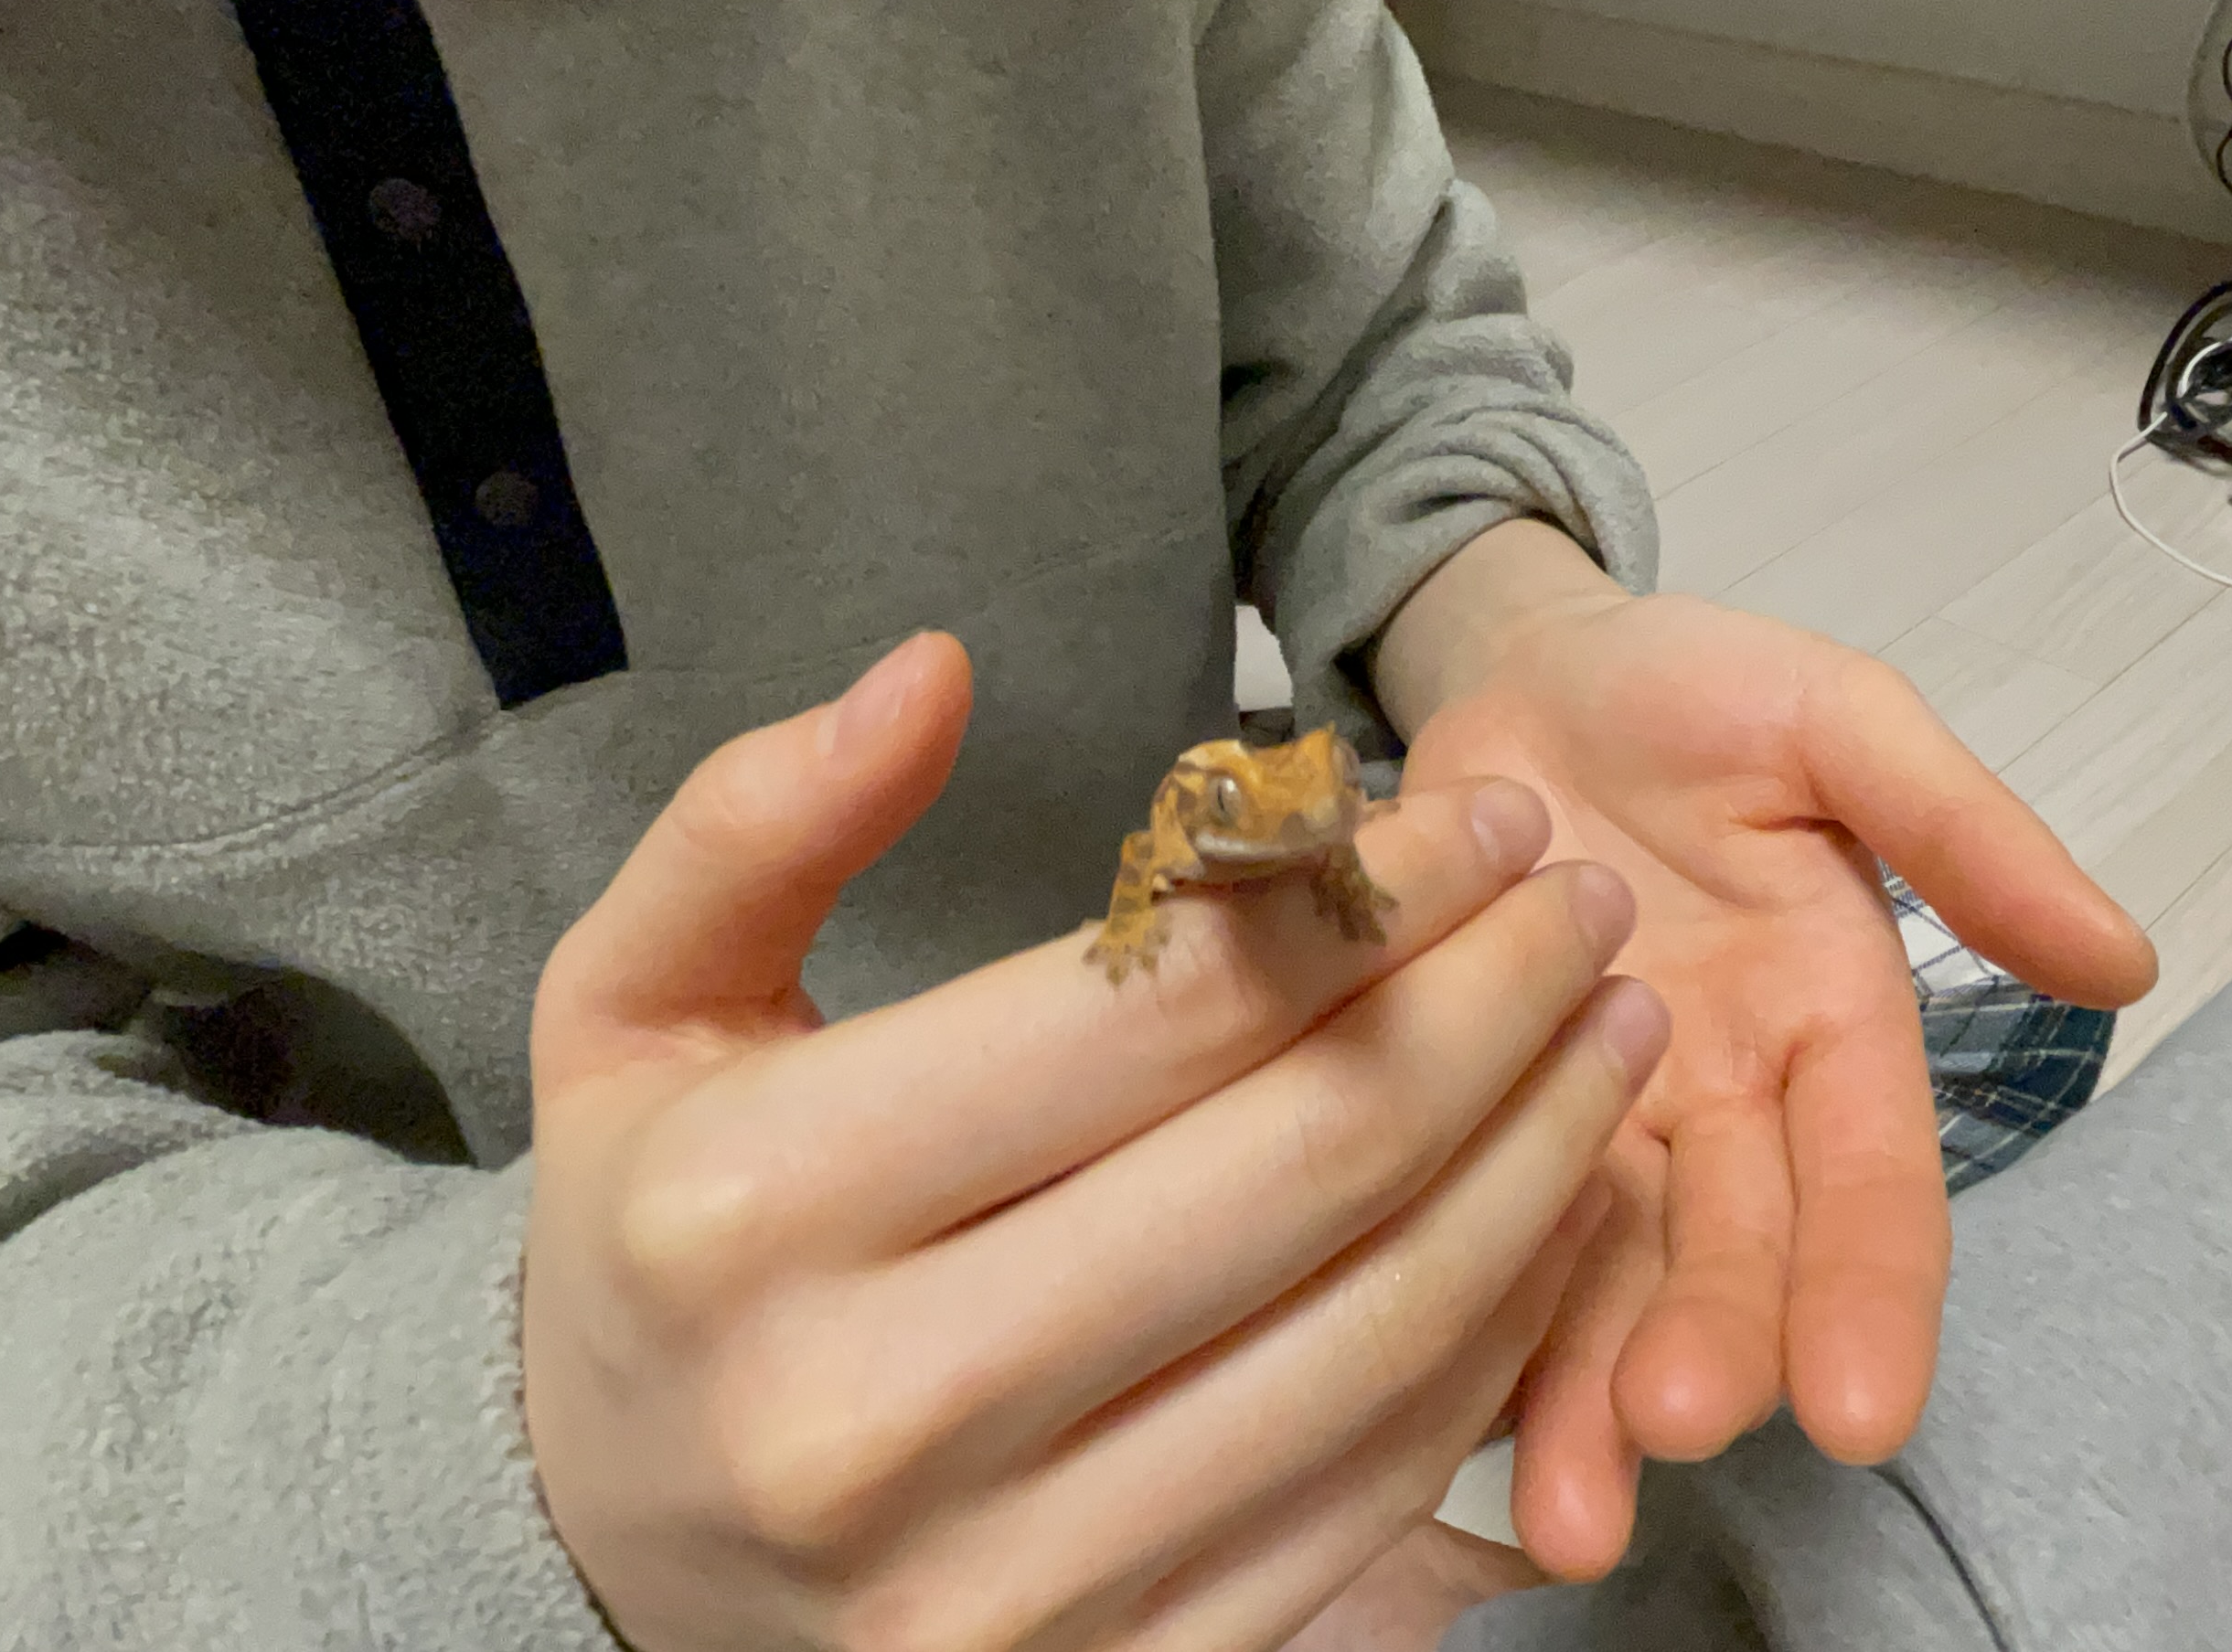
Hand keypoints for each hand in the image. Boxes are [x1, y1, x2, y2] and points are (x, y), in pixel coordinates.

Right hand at [519, 632, 1672, 1651]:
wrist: (617, 1560)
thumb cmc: (657, 1245)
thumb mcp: (628, 1009)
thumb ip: (752, 829)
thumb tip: (930, 670)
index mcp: (756, 1215)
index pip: (1148, 1014)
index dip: (1356, 893)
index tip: (1471, 816)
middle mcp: (879, 1418)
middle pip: (1300, 1165)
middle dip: (1488, 1002)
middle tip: (1585, 899)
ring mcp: (1012, 1580)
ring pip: (1376, 1333)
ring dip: (1540, 1160)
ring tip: (1614, 1030)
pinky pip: (1372, 1485)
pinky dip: (1498, 1336)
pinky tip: (1552, 1207)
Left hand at [1395, 580, 2156, 1577]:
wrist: (1509, 670)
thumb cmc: (1688, 690)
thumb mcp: (1836, 719)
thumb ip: (1962, 830)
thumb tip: (2126, 959)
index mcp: (1829, 1021)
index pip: (1872, 1181)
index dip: (1873, 1294)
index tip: (1864, 1409)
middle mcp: (1720, 1106)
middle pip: (1734, 1257)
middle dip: (1716, 1354)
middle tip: (1678, 1429)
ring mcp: (1592, 1128)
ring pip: (1603, 1285)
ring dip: (1588, 1397)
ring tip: (1571, 1509)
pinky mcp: (1469, 1123)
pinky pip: (1470, 1235)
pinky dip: (1466, 1330)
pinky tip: (1439, 1427)